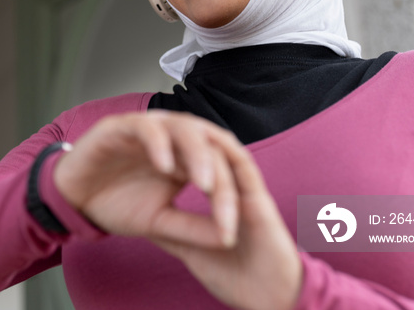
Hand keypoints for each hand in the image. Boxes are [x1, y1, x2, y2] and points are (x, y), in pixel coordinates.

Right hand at [53, 111, 240, 248]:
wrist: (74, 199)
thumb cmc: (117, 203)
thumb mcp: (159, 222)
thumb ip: (192, 227)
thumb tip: (228, 239)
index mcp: (186, 156)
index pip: (220, 166)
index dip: (230, 194)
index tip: (233, 227)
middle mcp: (173, 136)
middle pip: (209, 143)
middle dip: (221, 171)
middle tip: (225, 203)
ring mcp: (149, 127)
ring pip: (183, 127)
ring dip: (196, 154)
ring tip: (204, 183)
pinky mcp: (121, 125)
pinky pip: (146, 127)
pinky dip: (158, 144)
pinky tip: (165, 166)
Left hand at [151, 136, 301, 309]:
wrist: (270, 300)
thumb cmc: (236, 278)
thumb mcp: (193, 251)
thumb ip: (175, 231)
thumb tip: (144, 219)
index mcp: (220, 199)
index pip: (194, 166)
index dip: (171, 151)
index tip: (146, 142)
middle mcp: (235, 190)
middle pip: (209, 152)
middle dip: (186, 136)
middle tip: (161, 122)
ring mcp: (249, 193)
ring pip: (227, 153)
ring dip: (205, 139)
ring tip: (180, 124)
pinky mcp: (260, 202)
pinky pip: (246, 169)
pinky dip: (229, 153)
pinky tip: (211, 139)